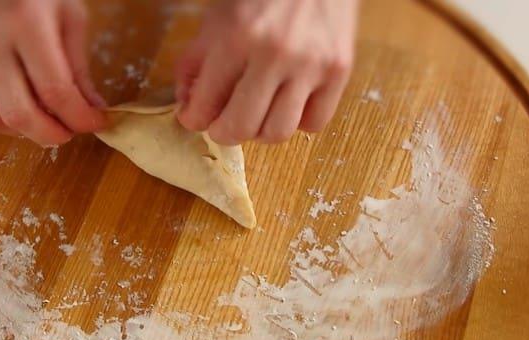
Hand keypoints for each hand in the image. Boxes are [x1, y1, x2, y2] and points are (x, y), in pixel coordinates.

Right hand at [0, 0, 106, 146]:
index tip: (98, 123)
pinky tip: (13, 111)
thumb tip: (92, 109)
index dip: (81, 117)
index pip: (56, 90)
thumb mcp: (69, 15)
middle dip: (52, 135)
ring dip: (21, 133)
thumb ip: (79, 66)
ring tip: (43, 120)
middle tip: (70, 130)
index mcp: (26, 26)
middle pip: (19, 114)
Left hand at [176, 0, 357, 144]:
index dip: (193, 119)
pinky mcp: (339, 70)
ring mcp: (311, 64)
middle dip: (224, 133)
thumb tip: (189, 106)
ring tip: (256, 113)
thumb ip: (196, 62)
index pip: (205, 105)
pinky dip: (297, 121)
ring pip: (278, 133)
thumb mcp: (217, 17)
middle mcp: (275, 54)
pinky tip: (288, 102)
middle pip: (242, 128)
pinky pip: (313, 123)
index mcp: (236, 37)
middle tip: (222, 123)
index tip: (195, 118)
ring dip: (261, 131)